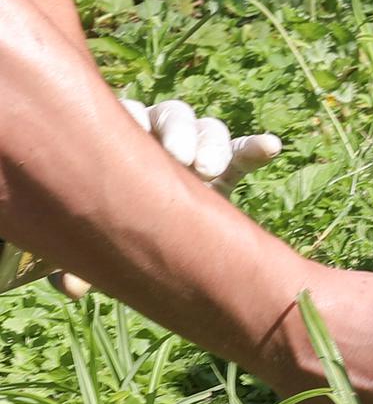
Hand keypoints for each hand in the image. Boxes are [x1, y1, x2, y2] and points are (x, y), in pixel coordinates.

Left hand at [52, 98, 283, 296]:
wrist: (154, 241)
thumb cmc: (119, 233)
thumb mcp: (101, 242)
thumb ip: (83, 259)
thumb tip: (71, 288)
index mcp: (122, 141)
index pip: (127, 116)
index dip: (132, 123)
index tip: (139, 146)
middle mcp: (160, 137)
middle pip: (172, 115)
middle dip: (179, 132)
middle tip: (181, 159)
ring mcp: (197, 150)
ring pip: (208, 128)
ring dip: (212, 144)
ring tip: (210, 170)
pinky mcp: (228, 167)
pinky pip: (243, 151)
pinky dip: (256, 148)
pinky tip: (271, 147)